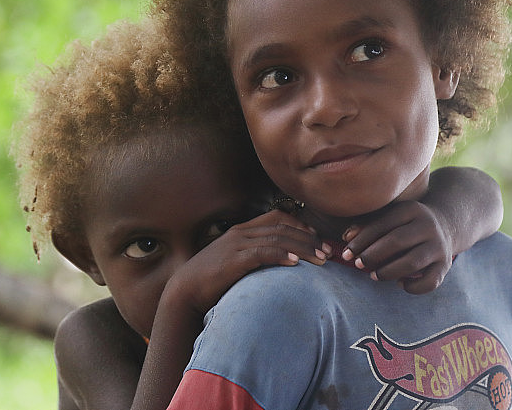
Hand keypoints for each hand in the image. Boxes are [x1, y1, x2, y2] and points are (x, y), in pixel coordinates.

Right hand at [163, 210, 328, 316]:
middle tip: (328, 252)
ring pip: (278, 238)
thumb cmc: (211, 282)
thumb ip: (255, 258)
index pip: (278, 217)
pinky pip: (262, 253)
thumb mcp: (235, 263)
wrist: (183, 293)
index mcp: (242, 230)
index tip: (318, 239)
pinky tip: (296, 263)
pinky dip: (281, 255)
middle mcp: (241, 232)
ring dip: (303, 248)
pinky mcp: (233, 260)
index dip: (301, 226)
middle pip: (283, 227)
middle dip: (309, 239)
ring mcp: (236, 245)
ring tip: (321, 259)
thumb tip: (282, 265)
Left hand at [340, 201, 452, 294]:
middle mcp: (428, 226)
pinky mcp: (445, 265)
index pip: (383, 224)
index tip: (346, 253)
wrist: (445, 226)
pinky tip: (400, 284)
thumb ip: (368, 226)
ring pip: (412, 262)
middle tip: (358, 264)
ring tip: (374, 275)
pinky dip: (413, 287)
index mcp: (411, 210)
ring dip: (388, 272)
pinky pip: (430, 282)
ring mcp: (439, 246)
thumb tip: (346, 238)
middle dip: (373, 255)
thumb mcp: (391, 217)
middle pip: (397, 241)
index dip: (362, 240)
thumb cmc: (406, 224)